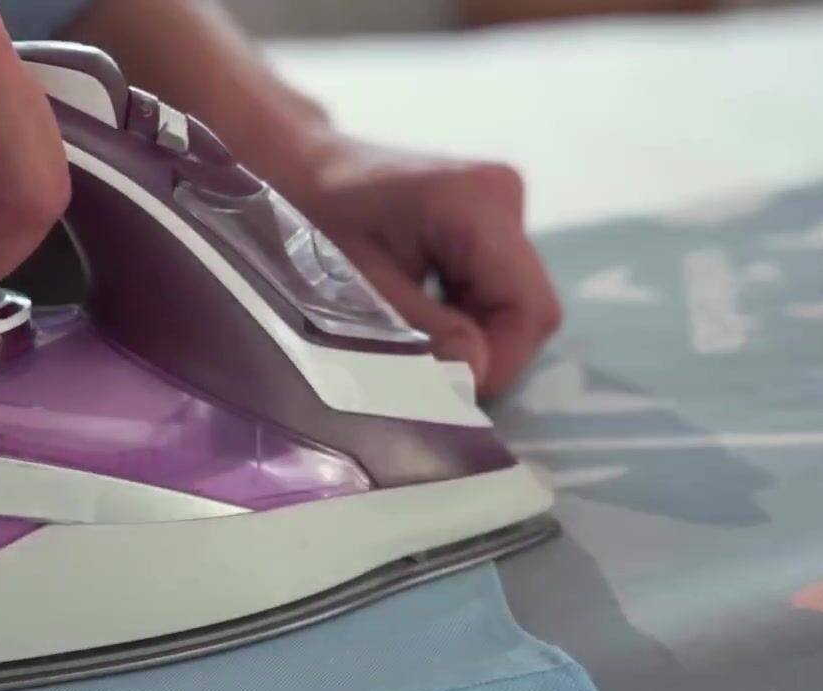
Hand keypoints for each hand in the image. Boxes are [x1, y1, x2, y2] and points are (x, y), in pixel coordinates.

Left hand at [291, 134, 562, 397]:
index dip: (499, 361)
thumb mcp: (360, 287)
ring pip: (510, 301)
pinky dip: (461, 312)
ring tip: (406, 332)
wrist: (293, 171)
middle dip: (481, 349)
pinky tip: (414, 309)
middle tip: (419, 367)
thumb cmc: (313, 222)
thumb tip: (477, 374)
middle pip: (526, 307)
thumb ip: (423, 332)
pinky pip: (493, 286)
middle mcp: (504, 197)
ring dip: (467, 332)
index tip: (445, 387)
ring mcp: (500, 205)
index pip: (529, 309)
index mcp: (480, 204)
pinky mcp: (487, 218)